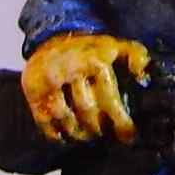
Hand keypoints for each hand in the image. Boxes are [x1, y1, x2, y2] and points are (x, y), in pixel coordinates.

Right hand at [21, 33, 149, 142]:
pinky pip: (43, 119)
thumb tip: (142, 76)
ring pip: (65, 117)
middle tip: (105, 134)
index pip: (109, 99)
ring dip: (79, 133)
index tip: (128, 136)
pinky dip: (55, 133)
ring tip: (88, 136)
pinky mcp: (32, 88)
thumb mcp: (117, 45)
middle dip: (99, 128)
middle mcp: (70, 69)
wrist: (54, 36)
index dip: (121, 121)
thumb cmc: (91, 49)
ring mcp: (49, 80)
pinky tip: (65, 137)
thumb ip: (137, 55)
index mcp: (94, 61)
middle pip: (87, 111)